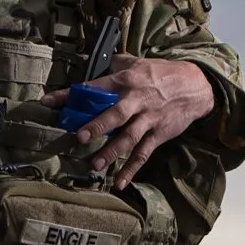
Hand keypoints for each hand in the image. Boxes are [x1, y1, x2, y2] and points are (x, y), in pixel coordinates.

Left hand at [43, 54, 213, 187]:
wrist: (196, 87)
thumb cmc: (162, 74)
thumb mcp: (138, 62)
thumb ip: (115, 64)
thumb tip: (95, 63)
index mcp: (126, 80)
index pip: (93, 88)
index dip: (69, 95)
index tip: (47, 102)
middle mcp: (136, 100)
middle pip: (116, 114)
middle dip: (98, 125)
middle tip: (80, 137)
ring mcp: (148, 119)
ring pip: (129, 138)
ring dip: (112, 152)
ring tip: (95, 165)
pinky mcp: (159, 135)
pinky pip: (143, 154)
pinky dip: (132, 170)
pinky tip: (119, 183)